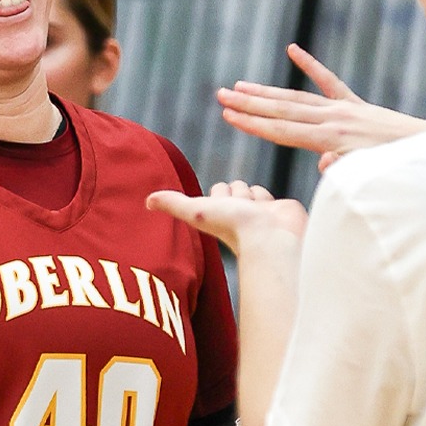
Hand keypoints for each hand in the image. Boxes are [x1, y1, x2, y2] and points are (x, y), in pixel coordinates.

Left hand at [146, 180, 306, 253]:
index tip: (221, 204)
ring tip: (258, 213)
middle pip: (236, 187)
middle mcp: (238, 213)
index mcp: (219, 213)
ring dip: (255, 194)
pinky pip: (272, 196)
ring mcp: (259, 213)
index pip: (218, 190)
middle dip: (238, 191)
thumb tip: (146, 201)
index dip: (220, 192)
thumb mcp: (198, 211)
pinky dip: (272, 200)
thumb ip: (174, 204)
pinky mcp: (279, 212)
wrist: (272, 239)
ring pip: (253, 190)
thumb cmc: (235, 228)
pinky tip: (274, 211)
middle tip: (241, 209)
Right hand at [217, 44, 425, 171]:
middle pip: (282, 110)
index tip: (227, 115)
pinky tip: (294, 50)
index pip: (283, 130)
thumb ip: (344, 169)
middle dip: (249, 104)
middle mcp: (334, 119)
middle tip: (221, 95)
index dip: (252, 123)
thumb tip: (323, 162)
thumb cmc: (398, 169)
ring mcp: (344, 109)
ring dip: (266, 91)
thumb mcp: (368, 176)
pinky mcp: (356, 105)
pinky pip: (329, 82)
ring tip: (240, 84)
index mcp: (331, 139)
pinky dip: (310, 66)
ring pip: (297, 98)